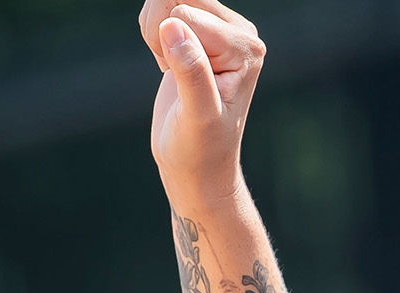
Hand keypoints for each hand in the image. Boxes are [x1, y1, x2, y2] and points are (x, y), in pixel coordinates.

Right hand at [139, 2, 265, 206]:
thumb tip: (173, 26)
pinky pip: (159, 8)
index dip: (171, 47)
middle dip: (162, 32)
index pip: (187, 14)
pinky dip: (153, 37)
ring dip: (155, 34)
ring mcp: (218, 29)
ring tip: (172, 73)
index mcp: (246, 46)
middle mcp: (238, 32)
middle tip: (172, 74)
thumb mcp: (198, 117)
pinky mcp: (198, 31)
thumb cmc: (200, 151)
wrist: (196, 169)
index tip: (183, 85)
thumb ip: (191, 73)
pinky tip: (170, 66)